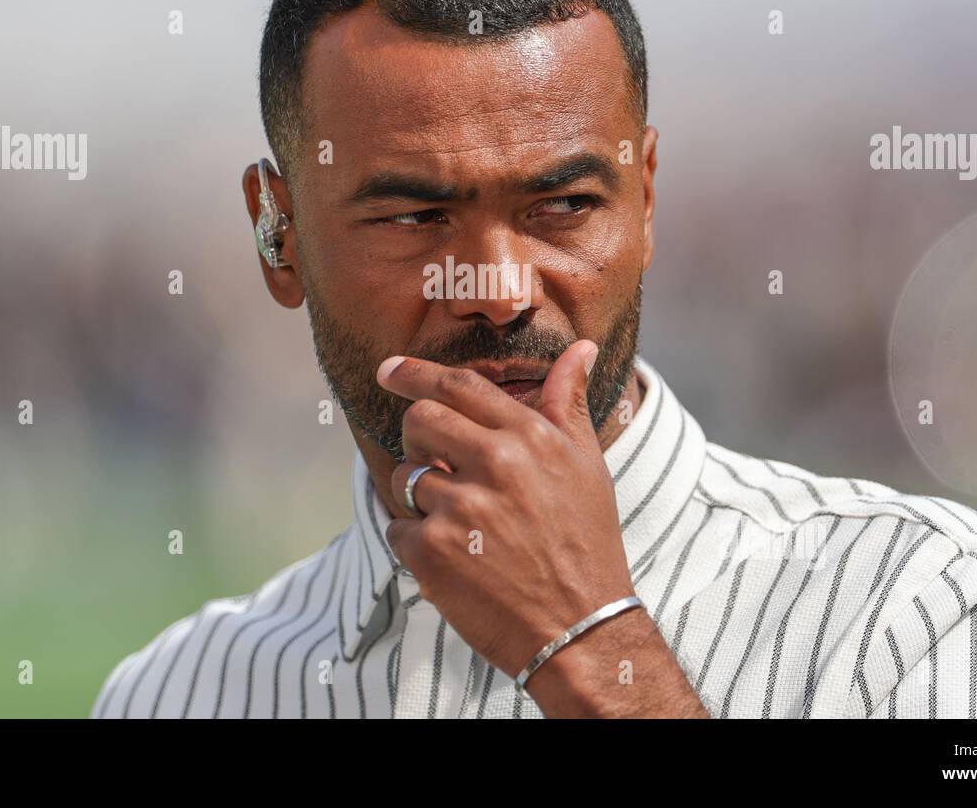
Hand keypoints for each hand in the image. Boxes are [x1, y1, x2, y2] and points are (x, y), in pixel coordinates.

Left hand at [378, 339, 637, 682]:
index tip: (389, 370)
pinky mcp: (433, 554)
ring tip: (459, 522)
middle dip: (417, 436)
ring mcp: (460, 510)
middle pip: (418, 420)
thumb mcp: (587, 465)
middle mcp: (494, 465)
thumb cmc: (586, 543)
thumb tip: (580, 348)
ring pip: (405, 477)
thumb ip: (566, 403)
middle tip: (434, 459)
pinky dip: (415, 541)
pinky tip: (454, 557)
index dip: (415, 373)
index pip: (457, 386)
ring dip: (420, 495)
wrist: (583, 628)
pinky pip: (397, 527)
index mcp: (529, 438)